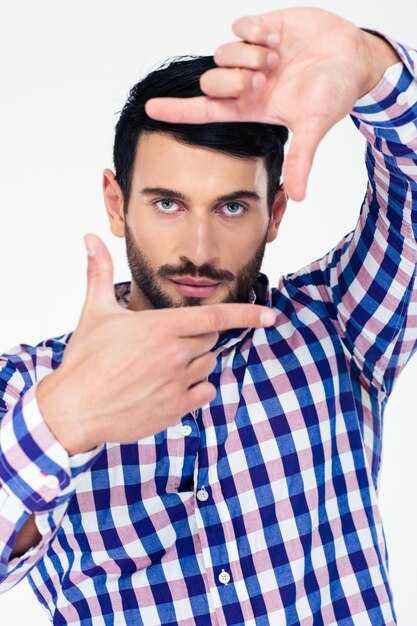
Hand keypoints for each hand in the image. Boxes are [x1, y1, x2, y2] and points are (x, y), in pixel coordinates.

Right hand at [37, 234, 275, 454]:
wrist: (74, 409)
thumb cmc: (84, 360)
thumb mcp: (95, 312)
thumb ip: (99, 272)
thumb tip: (89, 238)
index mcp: (162, 327)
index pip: (217, 317)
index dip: (248, 315)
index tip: (272, 316)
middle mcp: (176, 354)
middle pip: (210, 339)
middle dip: (196, 336)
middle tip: (164, 343)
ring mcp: (178, 383)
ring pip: (208, 365)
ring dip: (194, 362)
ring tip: (159, 366)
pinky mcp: (176, 409)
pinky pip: (204, 392)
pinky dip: (194, 388)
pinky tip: (166, 387)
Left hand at [145, 8, 398, 200]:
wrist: (353, 58)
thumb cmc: (333, 94)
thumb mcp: (314, 127)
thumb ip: (302, 160)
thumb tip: (297, 197)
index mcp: (251, 108)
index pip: (205, 112)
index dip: (178, 111)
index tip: (149, 110)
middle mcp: (245, 83)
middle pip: (210, 82)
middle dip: (233, 80)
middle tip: (265, 79)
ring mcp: (251, 55)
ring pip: (222, 53)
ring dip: (250, 56)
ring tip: (277, 59)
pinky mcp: (261, 28)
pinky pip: (238, 27)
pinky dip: (256, 33)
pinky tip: (277, 39)